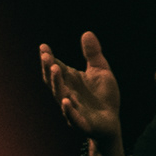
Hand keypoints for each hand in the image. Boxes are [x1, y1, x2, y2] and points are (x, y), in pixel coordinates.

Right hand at [39, 33, 123, 155]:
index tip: (44, 46)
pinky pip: (73, 117)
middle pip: (54, 81)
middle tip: (46, 56)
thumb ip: (93, 54)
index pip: (56, 68)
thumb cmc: (103, 96)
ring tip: (55, 69)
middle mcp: (67, 93)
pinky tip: (66, 101)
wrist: (112, 122)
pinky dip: (68, 109)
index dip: (49, 58)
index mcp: (70, 81)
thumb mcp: (101, 71)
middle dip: (49, 68)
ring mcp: (73, 108)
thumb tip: (87, 32)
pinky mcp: (83, 122)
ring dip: (56, 83)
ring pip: (61, 96)